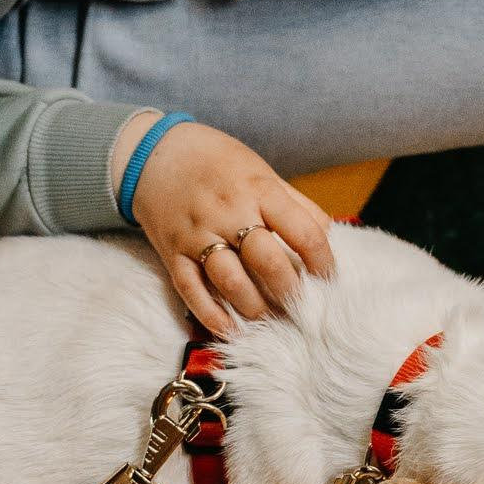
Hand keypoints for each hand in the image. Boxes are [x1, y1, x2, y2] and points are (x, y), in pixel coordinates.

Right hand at [116, 116, 337, 334]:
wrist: (155, 153)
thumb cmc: (218, 163)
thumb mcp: (262, 171)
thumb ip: (296, 204)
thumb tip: (327, 237)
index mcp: (258, 190)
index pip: (302, 231)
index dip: (322, 261)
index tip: (328, 278)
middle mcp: (228, 213)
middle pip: (267, 260)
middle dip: (290, 290)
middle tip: (302, 307)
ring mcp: (198, 234)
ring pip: (230, 280)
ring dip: (254, 307)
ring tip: (270, 320)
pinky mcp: (173, 252)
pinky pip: (191, 289)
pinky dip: (211, 315)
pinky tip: (230, 330)